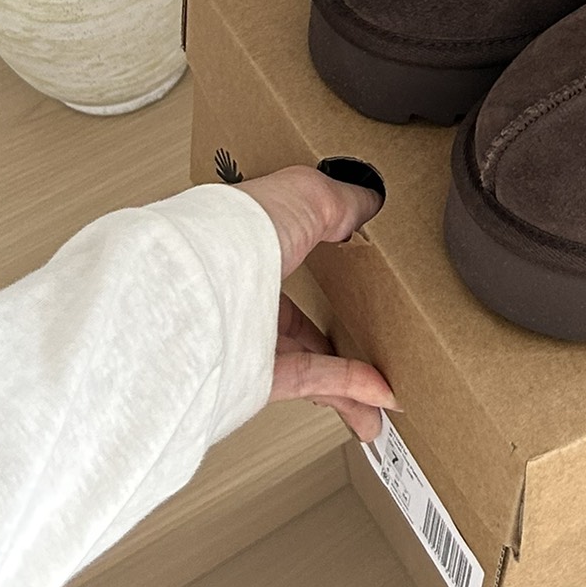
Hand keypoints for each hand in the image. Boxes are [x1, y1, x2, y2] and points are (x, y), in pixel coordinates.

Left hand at [237, 165, 397, 443]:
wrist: (201, 284)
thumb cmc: (240, 229)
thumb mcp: (308, 194)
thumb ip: (343, 201)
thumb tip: (369, 203)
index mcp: (250, 244)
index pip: (289, 254)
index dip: (321, 262)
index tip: (351, 271)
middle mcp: (243, 293)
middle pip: (294, 317)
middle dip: (329, 329)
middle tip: (362, 335)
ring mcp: (247, 338)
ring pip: (307, 358)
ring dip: (351, 376)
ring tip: (384, 385)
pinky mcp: (253, 377)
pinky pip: (310, 382)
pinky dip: (348, 388)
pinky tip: (376, 392)